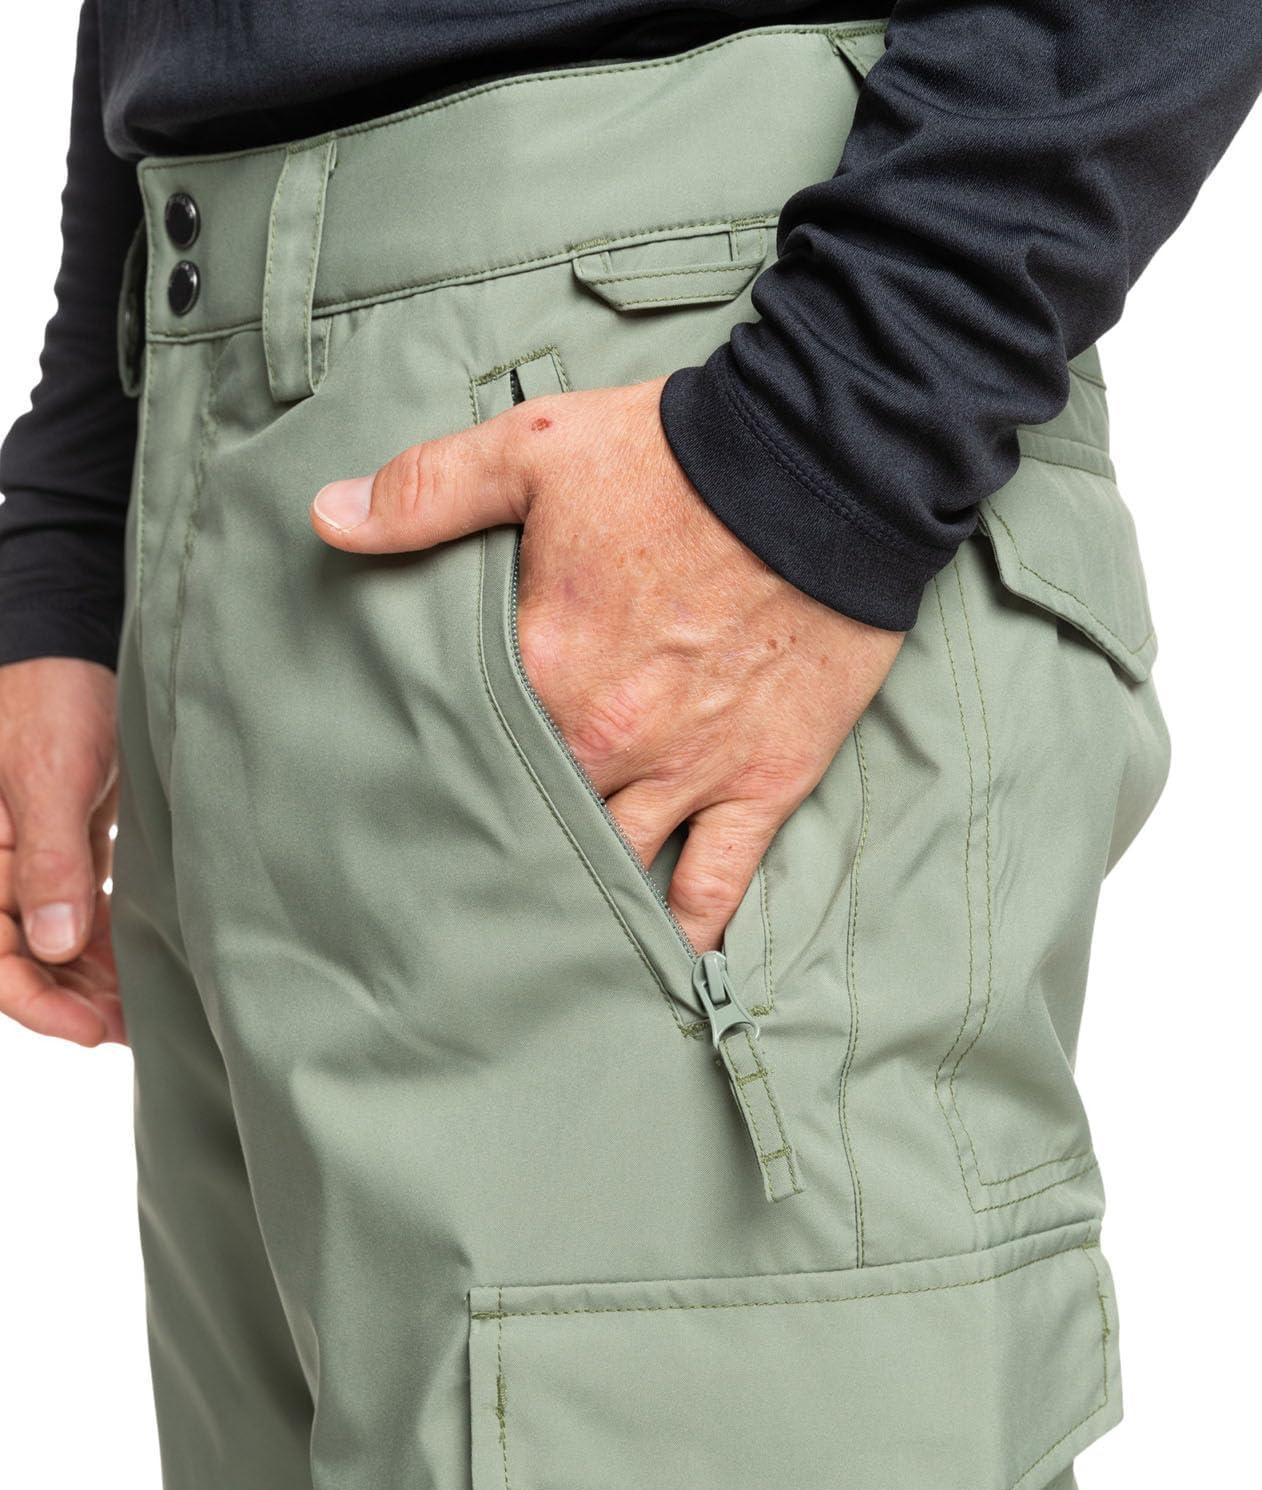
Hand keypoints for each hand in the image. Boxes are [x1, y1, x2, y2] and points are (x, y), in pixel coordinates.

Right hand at [0, 658, 122, 1045]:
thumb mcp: (48, 775)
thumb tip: (53, 943)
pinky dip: (109, 944)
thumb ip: (50, 860)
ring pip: (55, 946)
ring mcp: (30, 865)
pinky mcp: (67, 852)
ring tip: (146, 1009)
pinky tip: (144, 967)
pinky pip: (80, 915)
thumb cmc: (47, 699)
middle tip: (136, 1029)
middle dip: (75, 1003)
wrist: (70, 650)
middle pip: (23, 961)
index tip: (88, 1030)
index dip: (34, 1004)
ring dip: (96, 982)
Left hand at [312, 377, 901, 951]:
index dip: (437, 779)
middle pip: (534, 821)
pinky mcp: (763, 779)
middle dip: (500, 853)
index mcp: (543, 668)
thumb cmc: (676, 459)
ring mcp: (689, 768)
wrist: (825, 468)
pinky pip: (720, 879)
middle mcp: (609, 738)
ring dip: (577, 903)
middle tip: (458, 904)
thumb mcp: (534, 450)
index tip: (409, 809)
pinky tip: (659, 966)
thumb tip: (327, 518)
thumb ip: (426, 492)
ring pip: (615, 864)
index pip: (465, 751)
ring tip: (536, 953)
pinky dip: (689, 929)